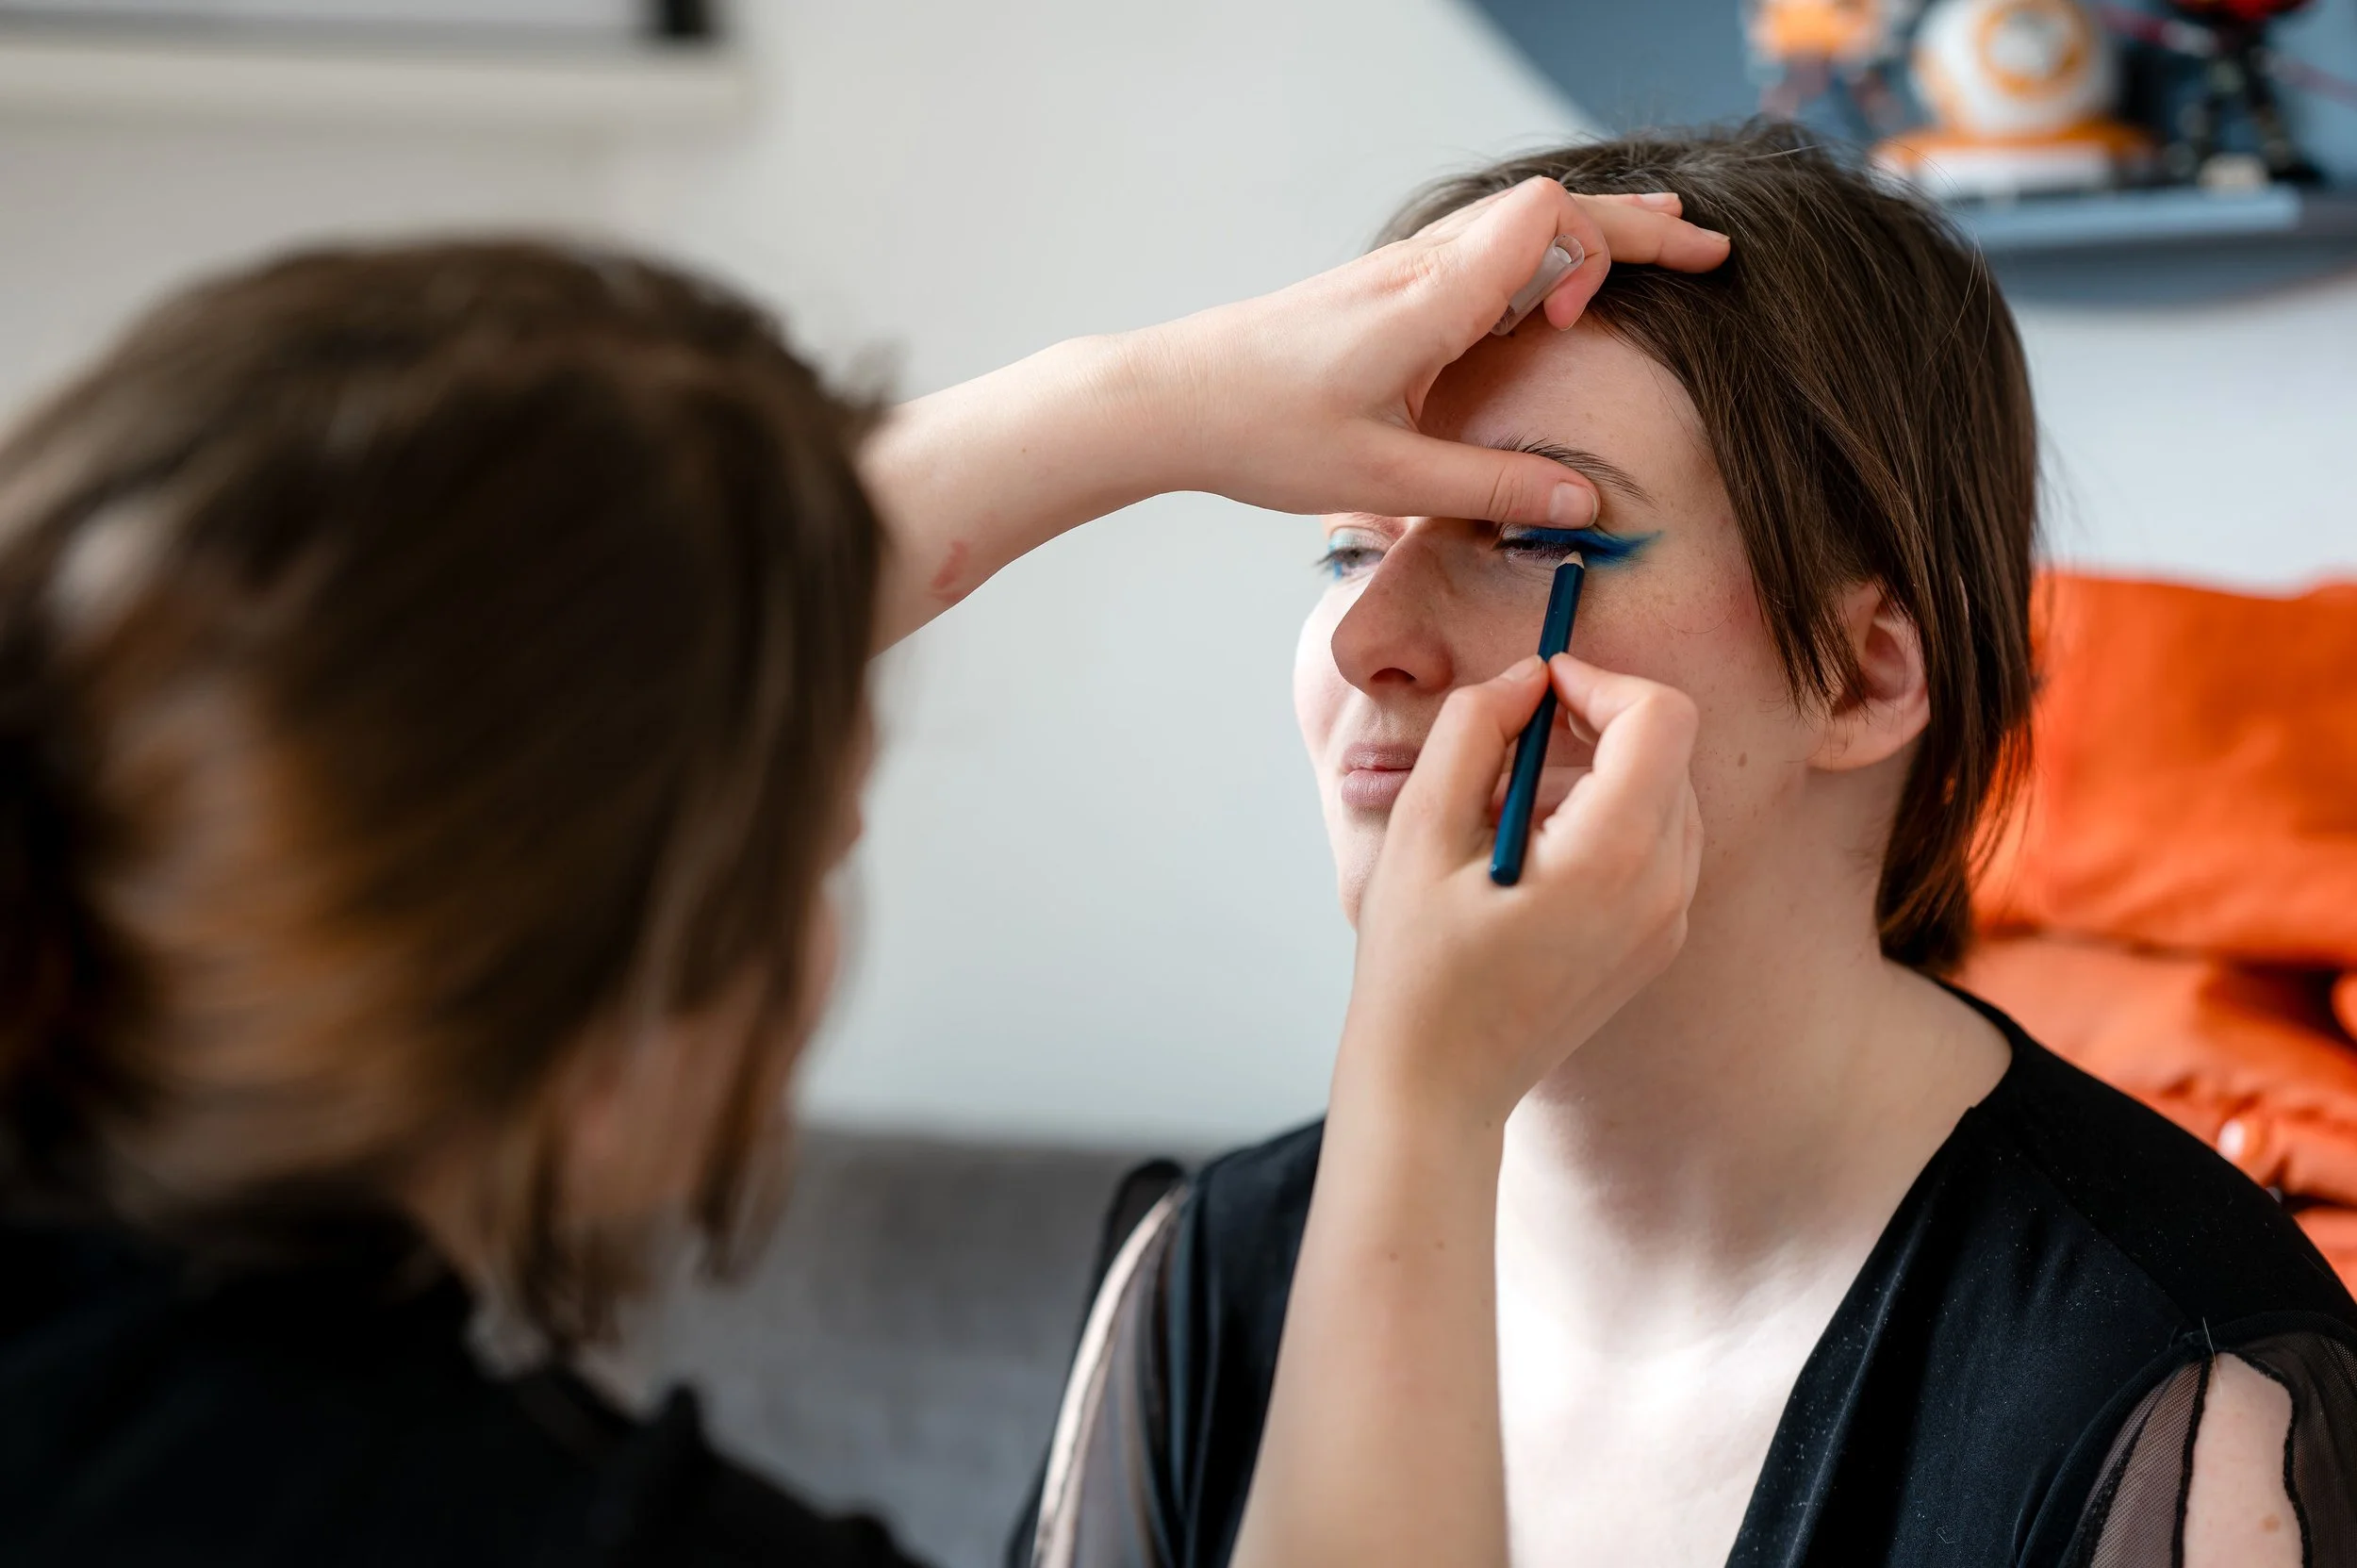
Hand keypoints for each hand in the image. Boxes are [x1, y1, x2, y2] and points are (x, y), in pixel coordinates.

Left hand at [1140, 180, 1727, 528]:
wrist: (1168, 400)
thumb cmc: (1264, 435)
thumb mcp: (1386, 481)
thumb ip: (1490, 491)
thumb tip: (1584, 507)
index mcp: (1431, 298)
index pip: (1547, 215)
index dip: (1592, 255)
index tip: (1576, 329)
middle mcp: (1420, 267)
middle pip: (1551, 210)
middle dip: (1637, 229)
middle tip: (1712, 252)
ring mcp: (1399, 271)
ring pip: (1516, 223)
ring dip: (1592, 234)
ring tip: (1668, 240)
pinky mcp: (1382, 291)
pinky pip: (1480, 249)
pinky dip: (1541, 254)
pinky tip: (1559, 280)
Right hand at [1342, 653, 1703, 1122]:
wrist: (1437, 1085)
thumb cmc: (1416, 967)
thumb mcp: (1422, 829)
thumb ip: (1473, 730)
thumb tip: (1527, 678)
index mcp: (1611, 856)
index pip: (1659, 716)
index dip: (1599, 680)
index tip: (1539, 690)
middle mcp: (1663, 888)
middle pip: (1667, 748)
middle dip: (1596, 723)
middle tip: (1510, 745)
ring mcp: (1668, 920)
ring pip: (1666, 792)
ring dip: (1599, 772)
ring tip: (1509, 813)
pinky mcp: (1657, 941)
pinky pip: (1656, 844)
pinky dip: (1606, 820)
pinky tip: (1532, 856)